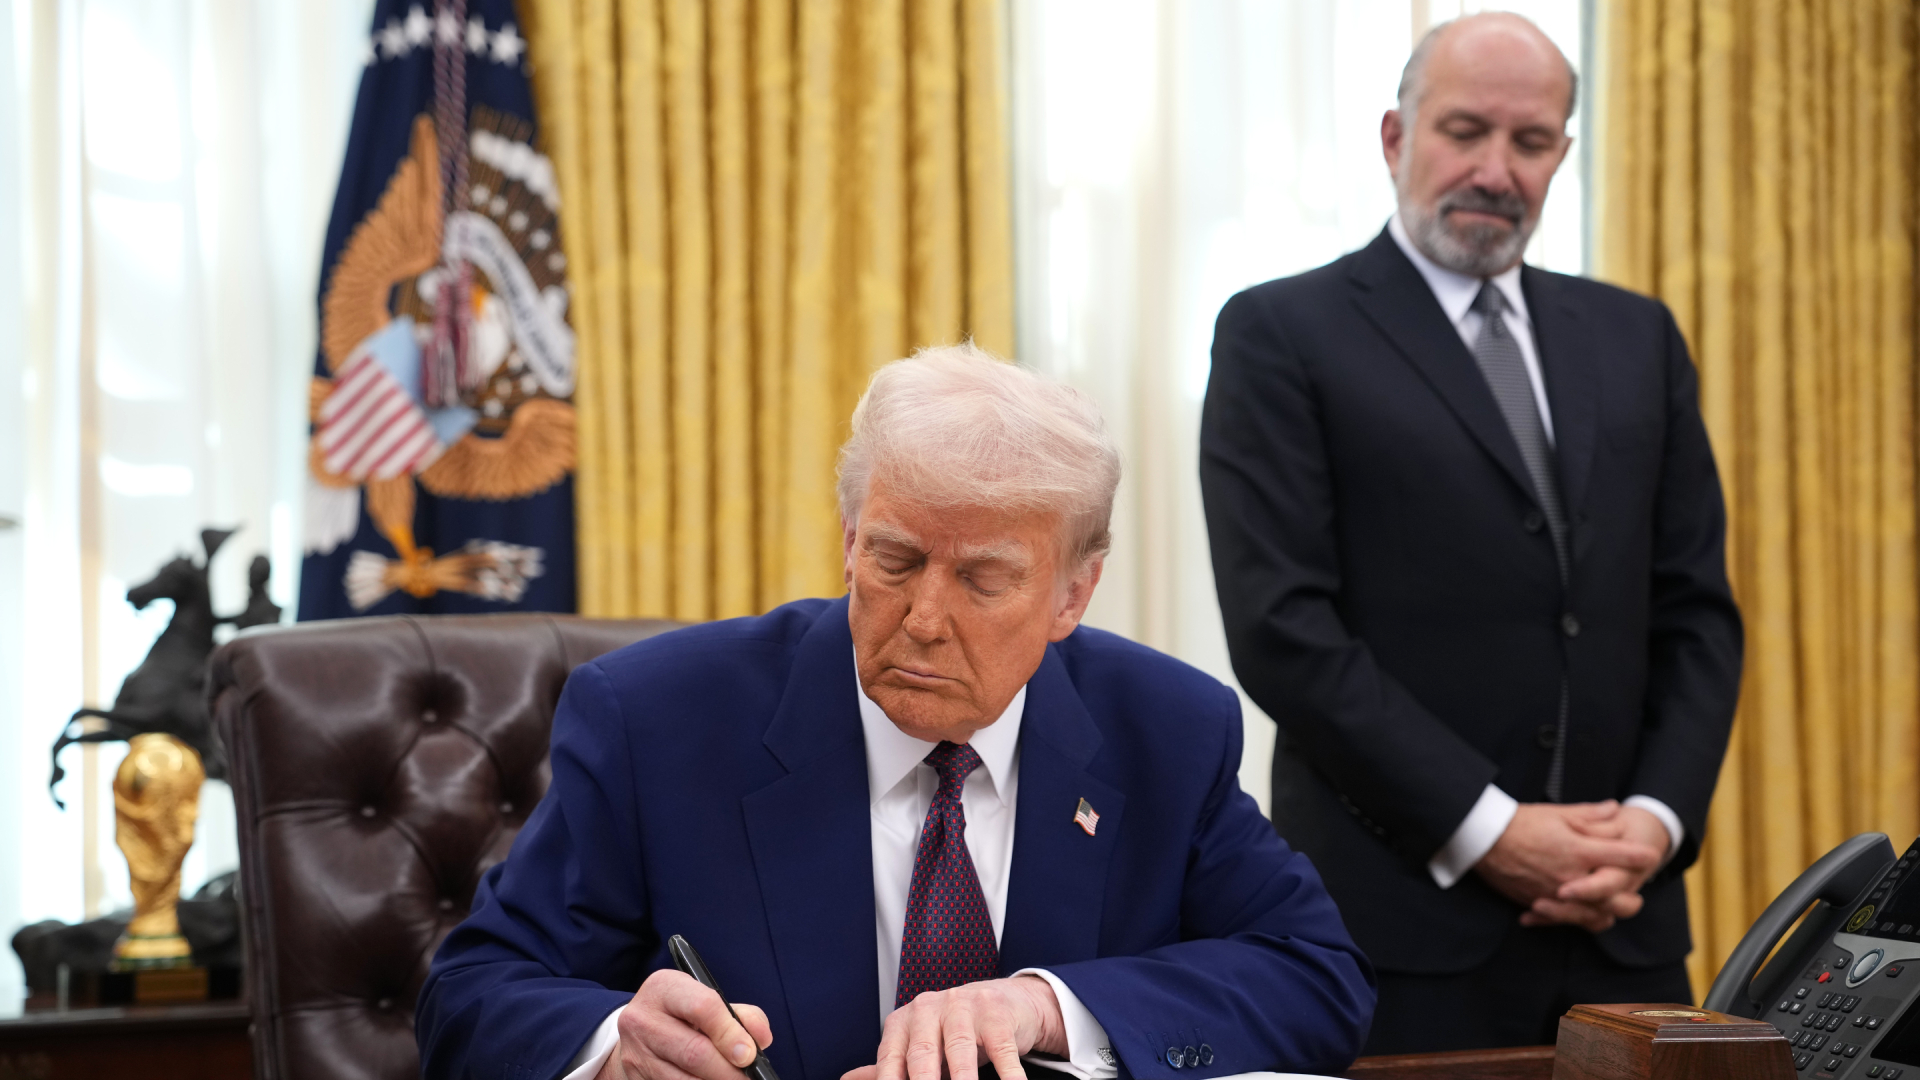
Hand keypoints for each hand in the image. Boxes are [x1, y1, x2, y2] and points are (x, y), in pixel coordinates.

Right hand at [595, 968, 772, 1079]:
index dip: (730, 1034)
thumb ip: (740, 1015)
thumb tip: (761, 1040)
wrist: (640, 1030)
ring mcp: (636, 1053)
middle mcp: (643, 1019)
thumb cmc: (682, 1013)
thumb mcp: (706, 1000)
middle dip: (728, 1071)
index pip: (702, 1007)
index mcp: (664, 988)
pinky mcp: (635, 1078)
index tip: (750, 1055)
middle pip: (694, 1052)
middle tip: (748, 1077)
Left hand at [842, 976, 1066, 1079]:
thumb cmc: (952, 1031)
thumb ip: (888, 1066)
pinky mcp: (996, 1012)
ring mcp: (964, 1006)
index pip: (890, 1060)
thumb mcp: (919, 1046)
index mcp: (903, 1021)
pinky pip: (1001, 1050)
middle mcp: (929, 1008)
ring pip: (959, 1051)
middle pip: (922, 1055)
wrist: (1001, 1000)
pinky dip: (1008, 1075)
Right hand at [1524, 805, 1671, 931]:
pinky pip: (1566, 921)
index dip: (1640, 855)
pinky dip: (1578, 920)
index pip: (1621, 856)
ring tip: (1611, 906)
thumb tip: (1614, 809)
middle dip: (1631, 897)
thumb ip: (1589, 814)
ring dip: (1607, 912)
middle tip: (1635, 891)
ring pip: (1595, 916)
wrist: (1484, 840)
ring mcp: (1556, 895)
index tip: (1651, 855)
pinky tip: (1580, 913)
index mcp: (1579, 851)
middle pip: (1615, 898)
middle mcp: (1572, 877)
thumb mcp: (1556, 812)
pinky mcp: (1539, 904)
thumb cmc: (1520, 823)